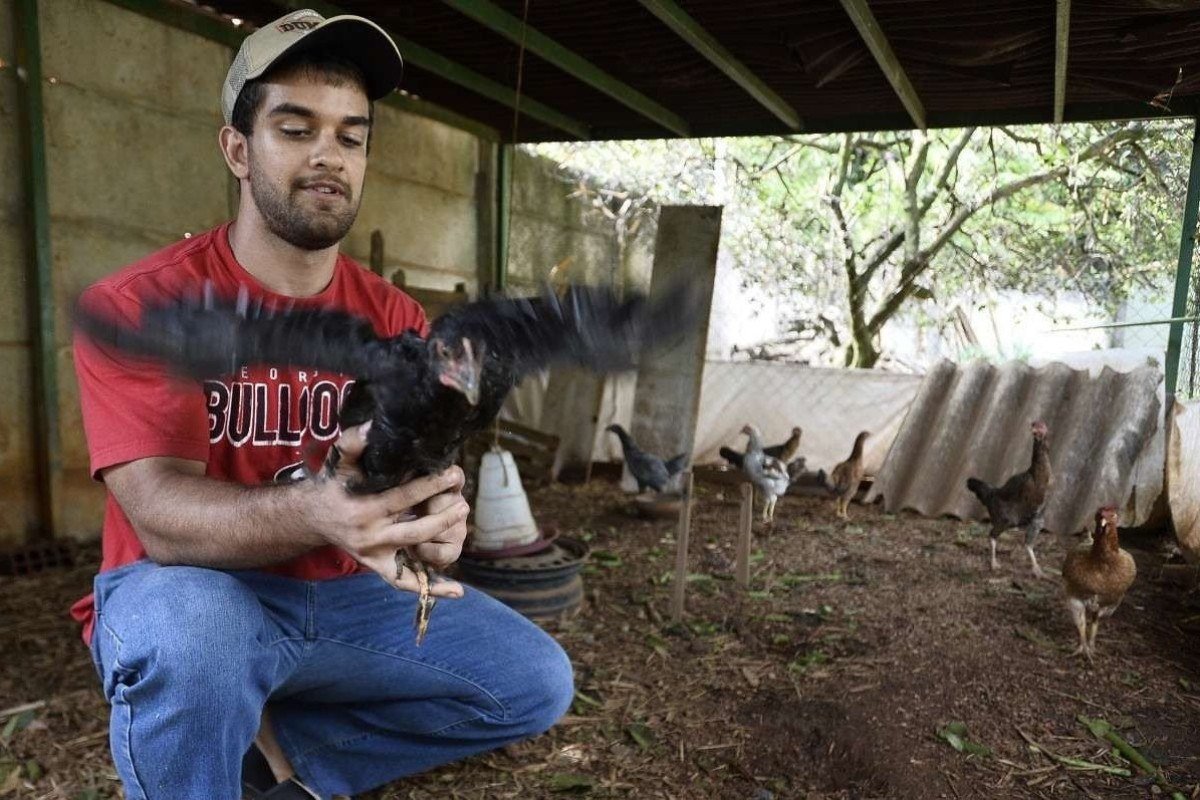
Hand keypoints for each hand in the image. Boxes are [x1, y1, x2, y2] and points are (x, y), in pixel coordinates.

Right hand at [299, 421, 465, 597]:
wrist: (314, 516)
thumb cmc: (334, 484)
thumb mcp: (339, 461)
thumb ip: (353, 442)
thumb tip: (372, 427)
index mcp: (365, 509)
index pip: (405, 498)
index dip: (431, 485)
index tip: (452, 473)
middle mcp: (371, 536)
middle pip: (416, 530)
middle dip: (444, 516)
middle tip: (464, 503)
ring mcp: (376, 554)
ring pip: (415, 556)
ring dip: (443, 544)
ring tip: (462, 526)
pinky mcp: (378, 566)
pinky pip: (405, 582)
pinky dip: (431, 588)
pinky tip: (457, 591)